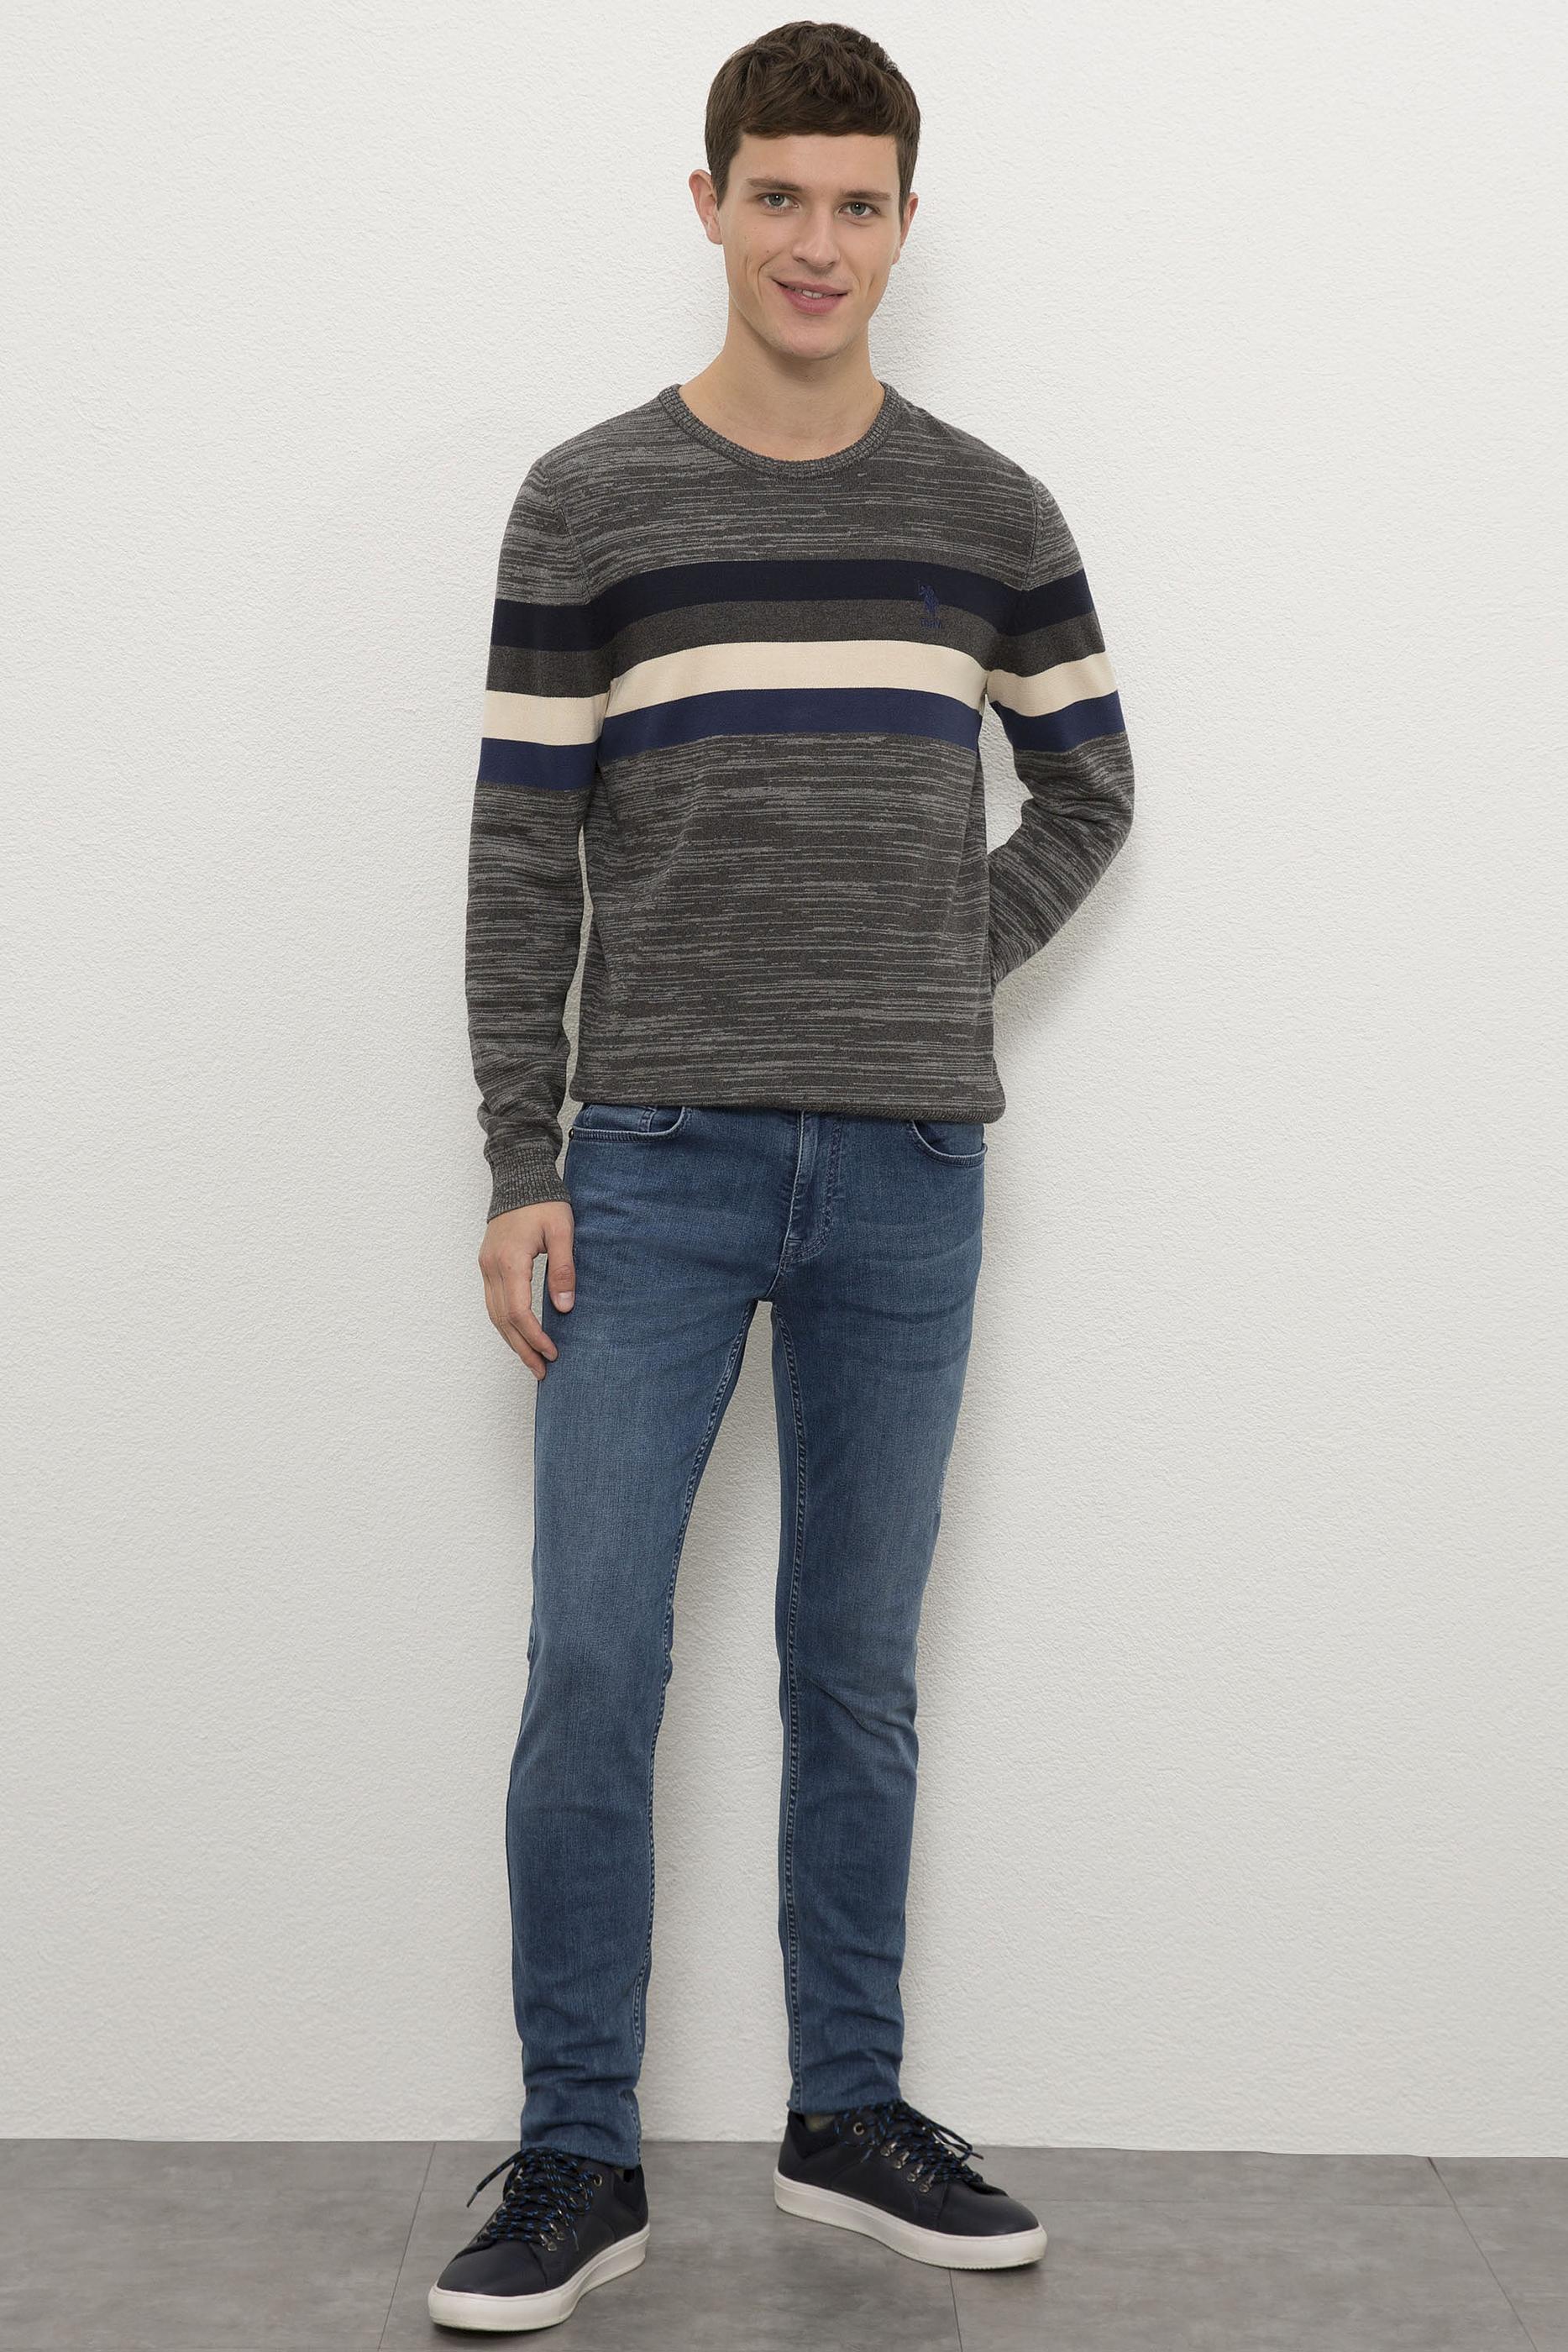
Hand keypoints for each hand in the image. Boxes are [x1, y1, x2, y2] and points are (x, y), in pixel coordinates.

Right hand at [478, 1200, 576, 1380]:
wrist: (519, 1177)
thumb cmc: (544, 1201)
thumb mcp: (562, 1232)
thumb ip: (563, 1269)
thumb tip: (564, 1307)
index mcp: (510, 1261)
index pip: (519, 1312)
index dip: (535, 1337)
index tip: (553, 1353)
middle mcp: (491, 1267)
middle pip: (503, 1320)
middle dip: (522, 1348)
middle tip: (541, 1371)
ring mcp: (485, 1266)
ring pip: (494, 1314)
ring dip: (512, 1340)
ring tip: (531, 1360)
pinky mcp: (487, 1264)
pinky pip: (492, 1302)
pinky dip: (505, 1323)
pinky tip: (519, 1334)